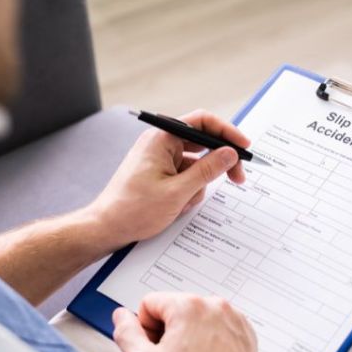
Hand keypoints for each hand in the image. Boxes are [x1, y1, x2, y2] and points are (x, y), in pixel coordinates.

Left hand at [84, 110, 249, 251]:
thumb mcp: (178, 192)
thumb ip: (207, 170)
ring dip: (196, 187)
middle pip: (202, 145)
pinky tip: (174, 208)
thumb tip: (230, 154)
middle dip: (217, 166)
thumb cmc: (133, 210)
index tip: (244, 147)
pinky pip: (184, 178)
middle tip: (237, 179)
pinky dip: (186, 193)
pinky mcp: (159, 174)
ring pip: (195, 166)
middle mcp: (160, 144)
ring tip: (181, 204)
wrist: (106, 228)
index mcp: (161, 139)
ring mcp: (159, 160)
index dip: (227, 132)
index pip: (202, 122)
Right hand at [112, 292, 267, 351]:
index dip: (145, 329)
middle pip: (174, 308)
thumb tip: (121, 317)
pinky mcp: (245, 332)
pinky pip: (217, 326)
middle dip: (167, 331)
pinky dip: (210, 340)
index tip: (155, 350)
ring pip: (196, 317)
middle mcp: (213, 305)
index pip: (149, 303)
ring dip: (189, 335)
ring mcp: (233, 317)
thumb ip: (125, 333)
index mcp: (187, 305)